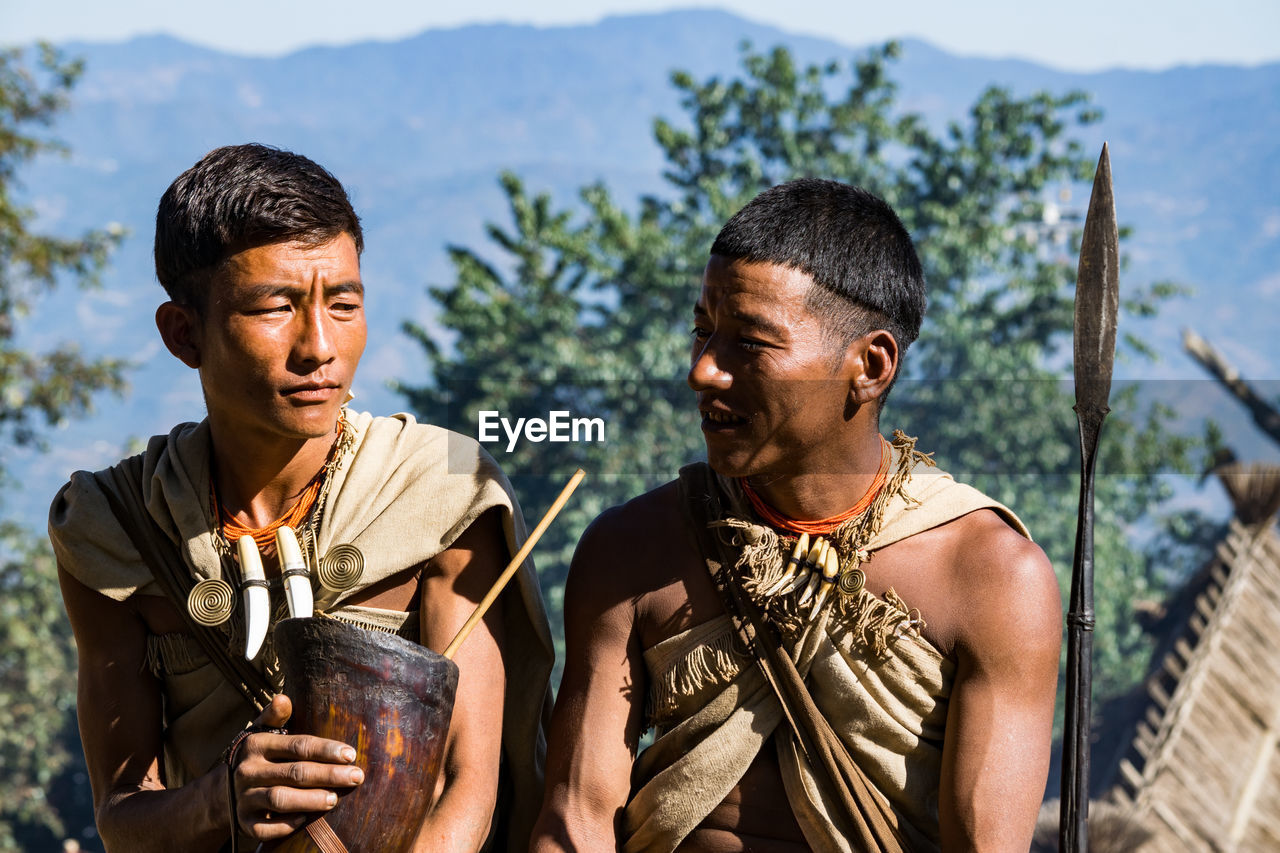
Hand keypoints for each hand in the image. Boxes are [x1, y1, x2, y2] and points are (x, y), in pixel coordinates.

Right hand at [230, 694, 364, 840]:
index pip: (297, 746)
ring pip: (280, 799)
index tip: (350, 754)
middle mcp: (248, 770)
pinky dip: (286, 824)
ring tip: (335, 799)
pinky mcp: (244, 822)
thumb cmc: (257, 756)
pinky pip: (265, 828)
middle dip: (329, 775)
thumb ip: (274, 716)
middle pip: (294, 773)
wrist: (223, 790)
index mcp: (257, 744)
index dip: (326, 750)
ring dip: (310, 800)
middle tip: (356, 777)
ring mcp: (244, 798)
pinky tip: (307, 819)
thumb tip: (283, 698)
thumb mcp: (261, 731)